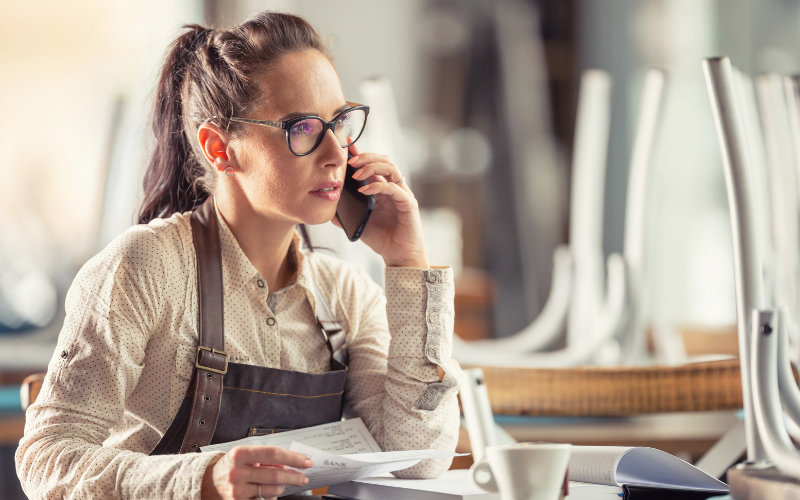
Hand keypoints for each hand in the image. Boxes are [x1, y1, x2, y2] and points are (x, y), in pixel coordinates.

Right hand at [201, 445, 311, 499]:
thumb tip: (291, 462)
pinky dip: (271, 497)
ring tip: (284, 484)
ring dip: (282, 488)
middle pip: (275, 475)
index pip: (273, 454)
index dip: (293, 458)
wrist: (207, 482)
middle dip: (294, 476)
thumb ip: (264, 458)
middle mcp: (237, 472)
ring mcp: (237, 490)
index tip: (306, 461)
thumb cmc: (231, 466)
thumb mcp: (244, 455)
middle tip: (304, 477)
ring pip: (271, 490)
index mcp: (240, 454)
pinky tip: (272, 494)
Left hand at [332, 143, 429, 268]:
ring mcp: (402, 193)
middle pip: (383, 160)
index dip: (360, 153)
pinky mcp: (408, 203)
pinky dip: (378, 185)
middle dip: (365, 157)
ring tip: (356, 174)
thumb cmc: (381, 239)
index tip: (346, 145)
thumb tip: (328, 208)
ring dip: (372, 166)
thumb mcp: (358, 223)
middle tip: (349, 161)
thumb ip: (345, 215)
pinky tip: (364, 190)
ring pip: (390, 168)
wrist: (398, 256)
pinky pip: (394, 187)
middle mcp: (394, 187)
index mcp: (382, 189)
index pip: (372, 164)